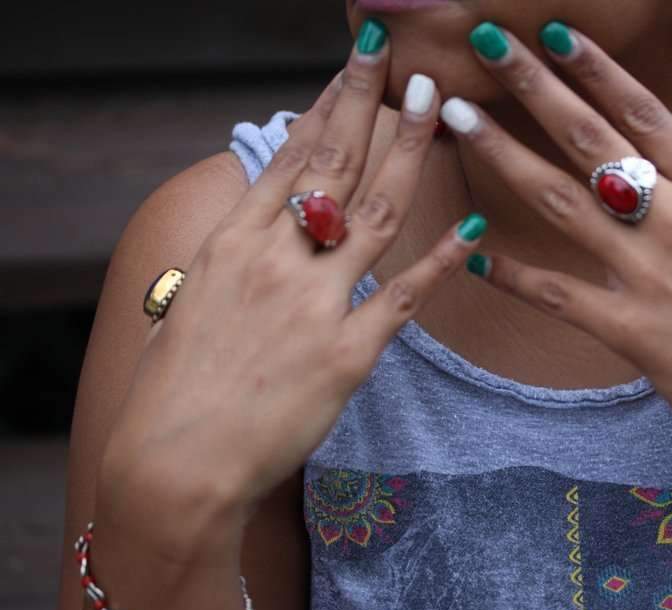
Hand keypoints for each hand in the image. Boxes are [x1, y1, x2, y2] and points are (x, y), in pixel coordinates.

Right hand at [99, 31, 486, 535]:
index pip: (290, 158)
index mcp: (232, 243)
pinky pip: (405, 294)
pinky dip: (442, 258)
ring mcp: (315, 303)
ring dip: (409, 153)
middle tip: (401, 60)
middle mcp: (275, 259)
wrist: (177, 463)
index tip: (355, 68)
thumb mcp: (191, 304)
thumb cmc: (175, 389)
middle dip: (371, 104)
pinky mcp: (349, 352)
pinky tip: (473, 226)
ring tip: (437, 109)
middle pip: (335, 165)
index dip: (328, 105)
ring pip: (377, 211)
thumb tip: (256, 230)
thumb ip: (230, 261)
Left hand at [445, 22, 671, 466]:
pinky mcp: (629, 329)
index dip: (597, 71)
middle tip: (490, 46)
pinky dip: (514, 277)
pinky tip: (475, 256)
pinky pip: (558, 295)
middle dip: (535, 87)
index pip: (647, 114)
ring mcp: (648, 273)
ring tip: (459, 120)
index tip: (557, 37)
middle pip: (592, 140)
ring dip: (505, 155)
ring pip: (561, 201)